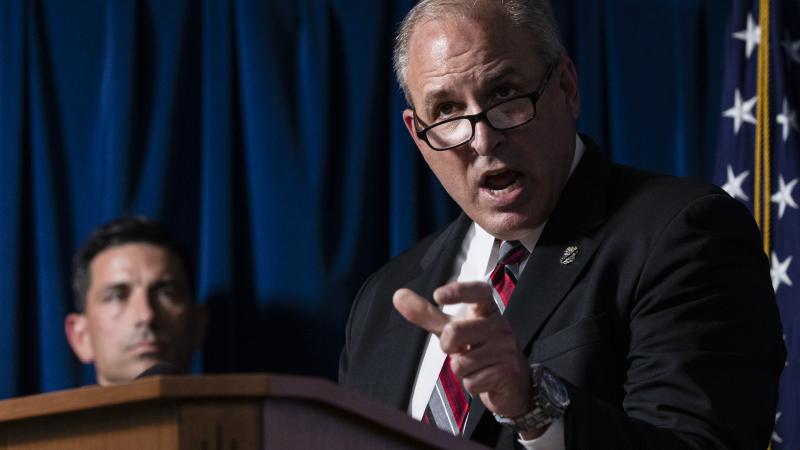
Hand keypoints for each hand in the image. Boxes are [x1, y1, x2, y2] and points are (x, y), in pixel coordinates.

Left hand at [393, 281, 533, 419]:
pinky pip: (472, 382)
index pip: (478, 292)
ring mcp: (506, 348)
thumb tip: (398, 295)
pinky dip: (472, 384)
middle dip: (447, 346)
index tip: (438, 295)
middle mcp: (499, 325)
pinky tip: (484, 378)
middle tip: (460, 349)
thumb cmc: (478, 347)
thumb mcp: (452, 328)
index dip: (459, 291)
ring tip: (476, 365)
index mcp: (486, 310)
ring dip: (462, 369)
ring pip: (461, 363)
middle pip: (455, 332)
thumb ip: (427, 314)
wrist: (512, 379)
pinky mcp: (507, 371)